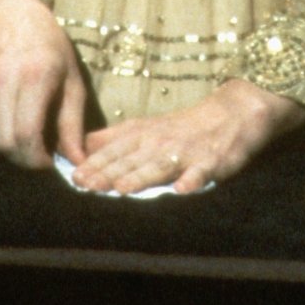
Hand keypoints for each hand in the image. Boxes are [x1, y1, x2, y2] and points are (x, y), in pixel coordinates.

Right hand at [0, 0, 87, 168]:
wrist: (10, 15)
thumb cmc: (50, 48)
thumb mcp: (72, 81)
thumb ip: (73, 124)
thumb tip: (77, 161)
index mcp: (35, 77)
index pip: (26, 135)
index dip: (36, 159)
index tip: (49, 162)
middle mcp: (3, 78)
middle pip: (3, 142)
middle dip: (21, 158)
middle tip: (37, 154)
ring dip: (8, 144)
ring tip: (26, 131)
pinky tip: (10, 111)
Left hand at [72, 80, 304, 193]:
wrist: (230, 115)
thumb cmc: (180, 128)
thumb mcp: (143, 128)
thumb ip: (112, 138)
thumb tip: (77, 148)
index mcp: (143, 134)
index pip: (114, 150)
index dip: (94, 164)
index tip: (74, 177)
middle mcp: (160, 142)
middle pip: (131, 159)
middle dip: (109, 172)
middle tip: (87, 185)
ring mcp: (186, 152)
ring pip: (160, 165)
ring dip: (142, 176)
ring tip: (124, 189)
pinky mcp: (212, 161)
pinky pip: (201, 172)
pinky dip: (192, 180)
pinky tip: (183, 190)